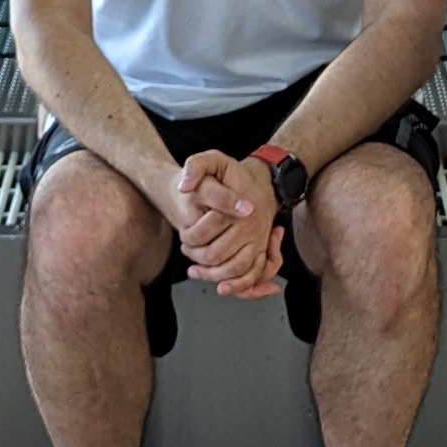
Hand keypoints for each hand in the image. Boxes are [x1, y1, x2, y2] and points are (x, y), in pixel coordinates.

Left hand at [166, 150, 284, 296]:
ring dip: (212, 274)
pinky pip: (253, 275)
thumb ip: (196, 166)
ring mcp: (258, 240)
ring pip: (234, 269)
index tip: (183, 234)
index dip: (190, 235)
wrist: (263, 182)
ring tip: (195, 270)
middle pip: (217, 253)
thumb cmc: (233, 175)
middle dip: (196, 255)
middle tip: (187, 248)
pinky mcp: (262, 250)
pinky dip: (238, 286)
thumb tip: (184, 187)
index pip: (207, 229)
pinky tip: (221, 287)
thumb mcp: (214, 160)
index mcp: (238, 206)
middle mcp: (251, 226)